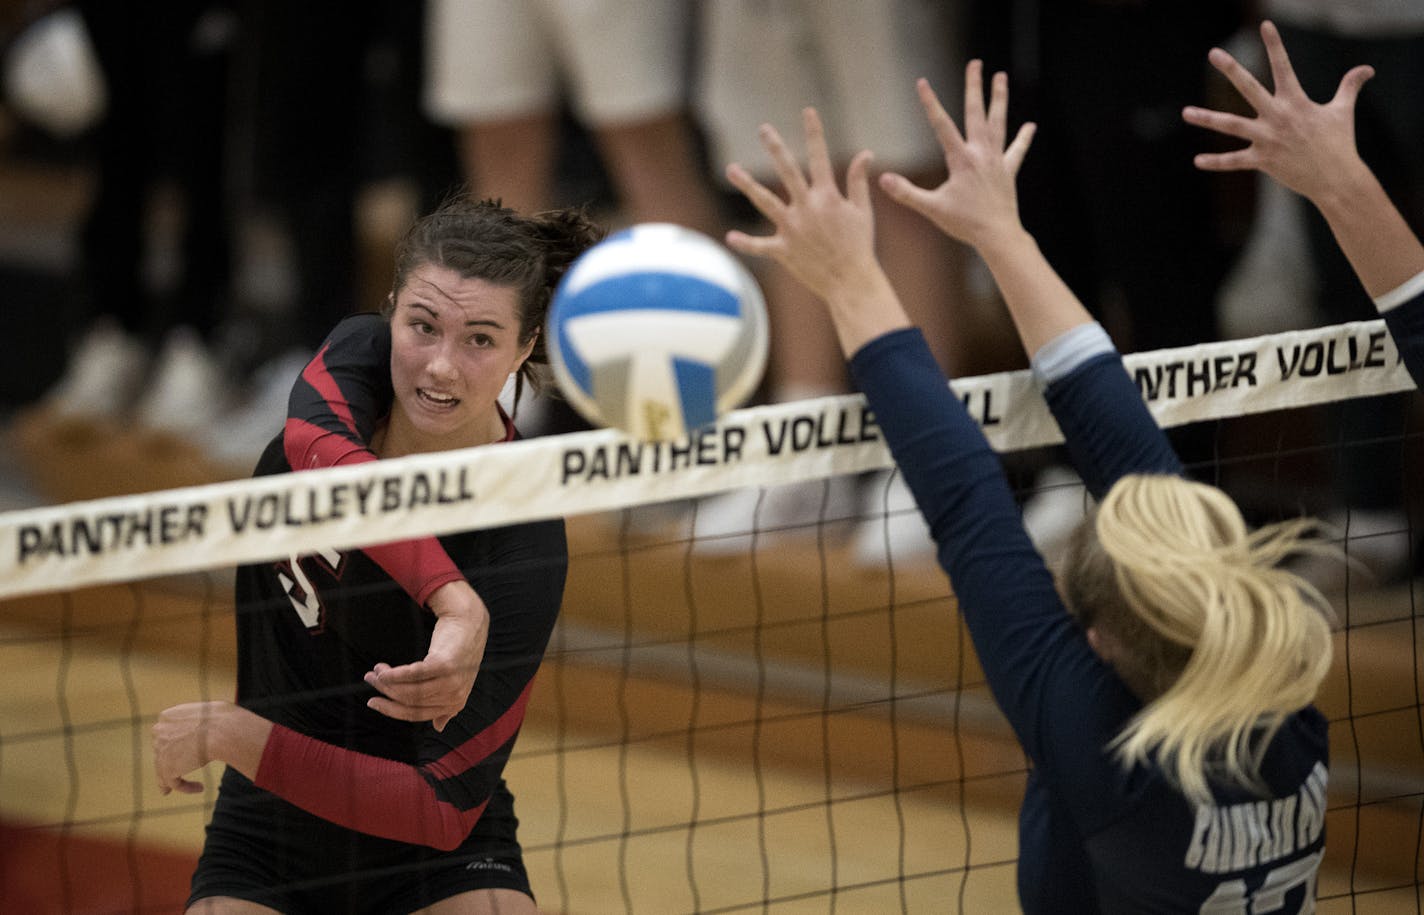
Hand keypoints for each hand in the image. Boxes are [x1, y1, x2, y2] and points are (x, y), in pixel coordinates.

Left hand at [153, 701, 247, 795]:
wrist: (222, 729)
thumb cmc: (223, 718)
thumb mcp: (206, 712)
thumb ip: (197, 720)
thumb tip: (206, 726)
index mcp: (167, 716)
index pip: (165, 734)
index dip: (174, 745)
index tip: (185, 754)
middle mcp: (159, 732)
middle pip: (162, 752)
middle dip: (173, 762)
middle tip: (186, 770)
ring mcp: (160, 750)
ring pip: (165, 769)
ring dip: (177, 779)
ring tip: (196, 786)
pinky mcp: (167, 768)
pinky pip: (173, 782)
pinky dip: (186, 787)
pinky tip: (200, 788)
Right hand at [366, 580, 489, 730]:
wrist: (470, 622)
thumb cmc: (459, 651)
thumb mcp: (456, 681)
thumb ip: (447, 705)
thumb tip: (439, 727)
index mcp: (455, 703)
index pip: (416, 714)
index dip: (391, 710)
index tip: (373, 702)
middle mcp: (454, 696)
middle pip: (409, 701)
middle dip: (385, 693)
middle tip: (369, 680)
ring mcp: (450, 682)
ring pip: (409, 690)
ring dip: (386, 682)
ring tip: (374, 671)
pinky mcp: (444, 665)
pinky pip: (412, 675)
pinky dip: (394, 674)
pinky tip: (383, 669)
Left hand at [724, 107, 881, 303]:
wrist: (852, 281)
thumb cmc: (859, 246)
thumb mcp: (862, 210)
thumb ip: (858, 181)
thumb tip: (865, 153)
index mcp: (828, 197)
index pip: (820, 158)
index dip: (815, 133)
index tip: (808, 111)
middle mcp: (807, 209)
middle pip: (788, 172)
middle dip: (776, 148)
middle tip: (764, 128)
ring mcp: (793, 229)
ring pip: (765, 202)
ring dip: (748, 185)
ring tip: (731, 168)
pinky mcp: (784, 251)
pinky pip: (760, 246)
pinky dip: (746, 243)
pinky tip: (730, 236)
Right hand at [878, 62, 1036, 251]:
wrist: (998, 236)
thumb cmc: (965, 224)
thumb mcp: (931, 209)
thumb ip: (906, 192)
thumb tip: (882, 179)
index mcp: (961, 160)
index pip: (941, 125)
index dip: (930, 103)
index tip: (921, 82)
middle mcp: (980, 154)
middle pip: (976, 113)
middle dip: (974, 87)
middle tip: (975, 64)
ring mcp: (997, 161)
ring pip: (998, 123)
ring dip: (999, 99)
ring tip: (1001, 77)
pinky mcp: (1008, 172)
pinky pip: (1017, 151)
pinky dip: (1024, 138)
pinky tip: (1030, 126)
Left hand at [1182, 20, 1372, 203]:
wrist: (1336, 178)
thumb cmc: (1339, 143)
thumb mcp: (1343, 111)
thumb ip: (1349, 87)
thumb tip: (1366, 70)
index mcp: (1296, 101)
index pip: (1284, 66)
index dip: (1275, 44)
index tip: (1264, 24)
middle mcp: (1278, 116)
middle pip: (1249, 88)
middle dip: (1231, 69)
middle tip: (1214, 53)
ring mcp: (1267, 138)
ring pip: (1231, 125)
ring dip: (1207, 118)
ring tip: (1185, 112)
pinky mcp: (1261, 160)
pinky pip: (1234, 161)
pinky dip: (1216, 162)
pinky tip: (1197, 161)